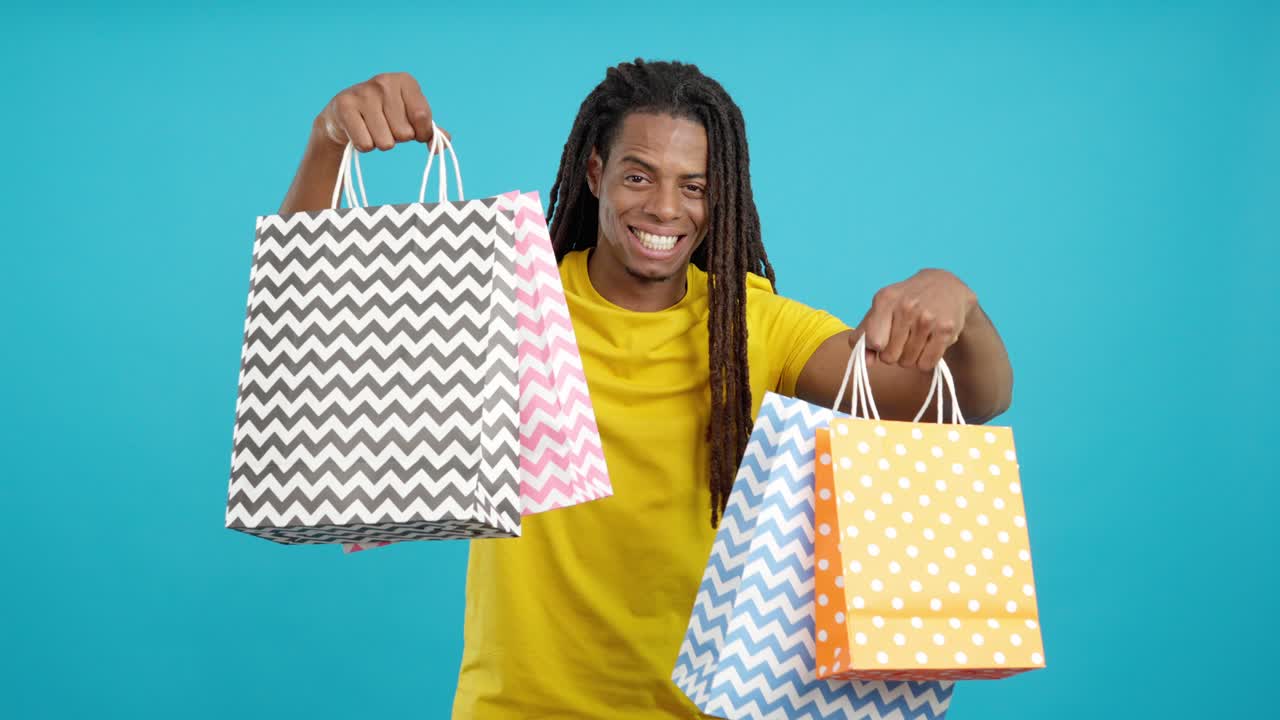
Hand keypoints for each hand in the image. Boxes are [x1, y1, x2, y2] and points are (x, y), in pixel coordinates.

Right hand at [314, 72, 446, 151]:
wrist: (344, 114)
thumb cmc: (385, 116)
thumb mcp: (411, 119)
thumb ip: (431, 131)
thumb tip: (441, 147)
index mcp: (406, 81)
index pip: (422, 117)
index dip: (421, 133)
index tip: (414, 131)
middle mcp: (384, 82)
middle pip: (404, 133)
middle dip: (397, 138)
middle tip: (386, 126)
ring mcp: (363, 93)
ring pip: (385, 142)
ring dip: (380, 143)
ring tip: (372, 129)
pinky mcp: (344, 107)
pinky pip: (365, 144)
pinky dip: (364, 146)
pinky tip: (359, 131)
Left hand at [856, 269, 978, 370]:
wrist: (944, 285)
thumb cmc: (905, 301)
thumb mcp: (880, 308)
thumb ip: (864, 334)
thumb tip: (866, 362)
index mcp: (885, 299)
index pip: (873, 342)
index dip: (876, 346)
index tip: (883, 338)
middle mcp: (907, 306)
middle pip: (889, 357)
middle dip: (893, 353)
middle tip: (902, 338)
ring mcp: (928, 318)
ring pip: (908, 362)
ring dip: (910, 356)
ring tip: (916, 338)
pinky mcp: (946, 329)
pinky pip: (926, 364)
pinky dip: (925, 360)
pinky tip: (929, 343)